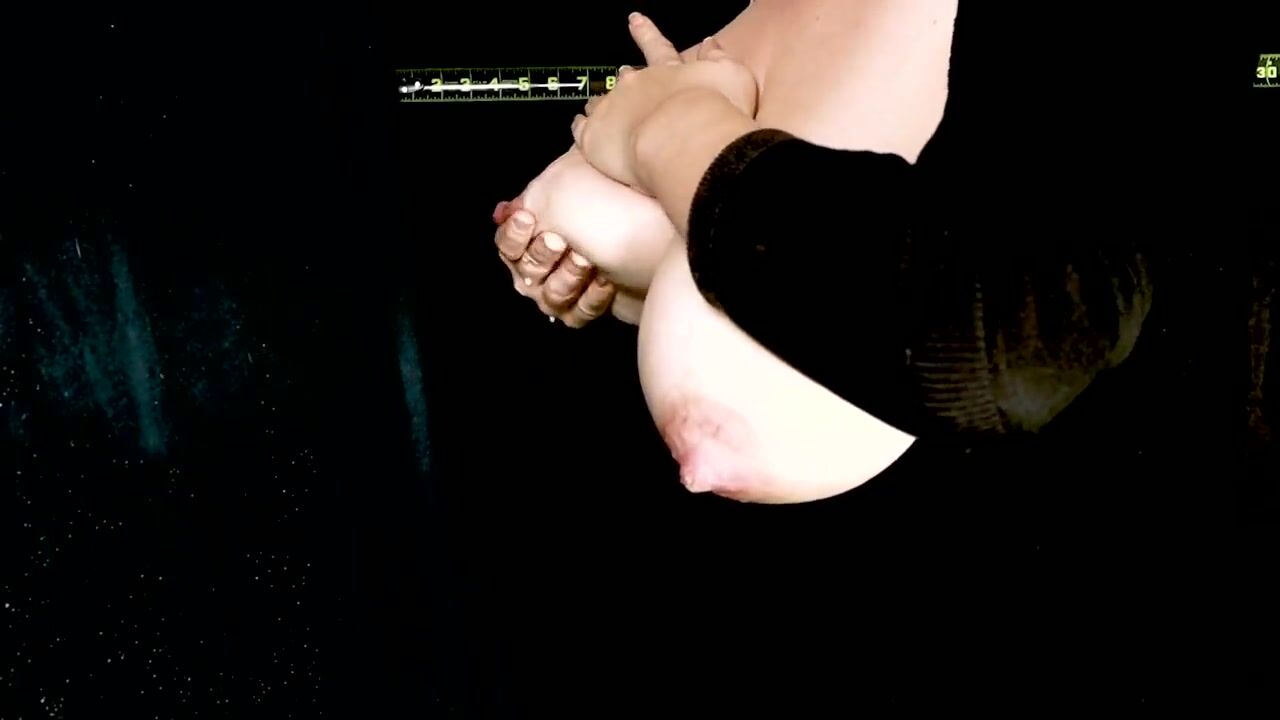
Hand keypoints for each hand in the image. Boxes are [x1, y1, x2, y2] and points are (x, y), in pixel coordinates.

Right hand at [493, 146, 678, 325]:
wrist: (669, 230)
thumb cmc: (622, 201)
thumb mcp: (572, 184)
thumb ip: (533, 195)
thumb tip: (504, 207)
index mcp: (543, 225)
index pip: (508, 242)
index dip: (515, 234)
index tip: (529, 218)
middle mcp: (554, 257)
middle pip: (523, 272)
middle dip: (542, 256)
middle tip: (561, 240)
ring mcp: (574, 283)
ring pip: (547, 297)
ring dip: (567, 278)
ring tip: (588, 259)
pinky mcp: (595, 304)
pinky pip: (575, 313)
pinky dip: (590, 298)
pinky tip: (608, 281)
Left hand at [570, 13, 756, 190]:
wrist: (685, 142)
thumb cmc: (715, 112)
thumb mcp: (732, 76)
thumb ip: (719, 59)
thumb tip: (709, 42)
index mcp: (667, 71)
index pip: (656, 47)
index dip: (646, 33)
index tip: (634, 20)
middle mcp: (636, 85)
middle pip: (626, 77)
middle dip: (626, 76)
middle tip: (623, 74)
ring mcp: (611, 109)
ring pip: (599, 100)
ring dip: (600, 102)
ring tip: (596, 105)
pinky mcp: (593, 136)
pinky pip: (580, 127)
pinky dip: (580, 124)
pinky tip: (579, 124)